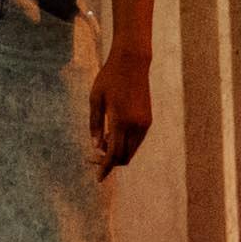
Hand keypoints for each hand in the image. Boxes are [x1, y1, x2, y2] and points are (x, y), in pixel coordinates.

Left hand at [93, 50, 154, 173]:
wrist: (132, 63)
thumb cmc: (109, 78)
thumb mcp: (95, 99)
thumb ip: (94, 124)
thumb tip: (95, 146)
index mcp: (120, 120)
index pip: (113, 153)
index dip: (105, 167)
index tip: (98, 178)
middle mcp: (136, 125)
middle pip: (125, 156)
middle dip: (110, 161)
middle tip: (92, 158)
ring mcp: (144, 124)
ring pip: (132, 150)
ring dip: (118, 153)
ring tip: (100, 144)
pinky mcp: (148, 120)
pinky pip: (137, 141)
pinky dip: (125, 144)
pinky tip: (111, 137)